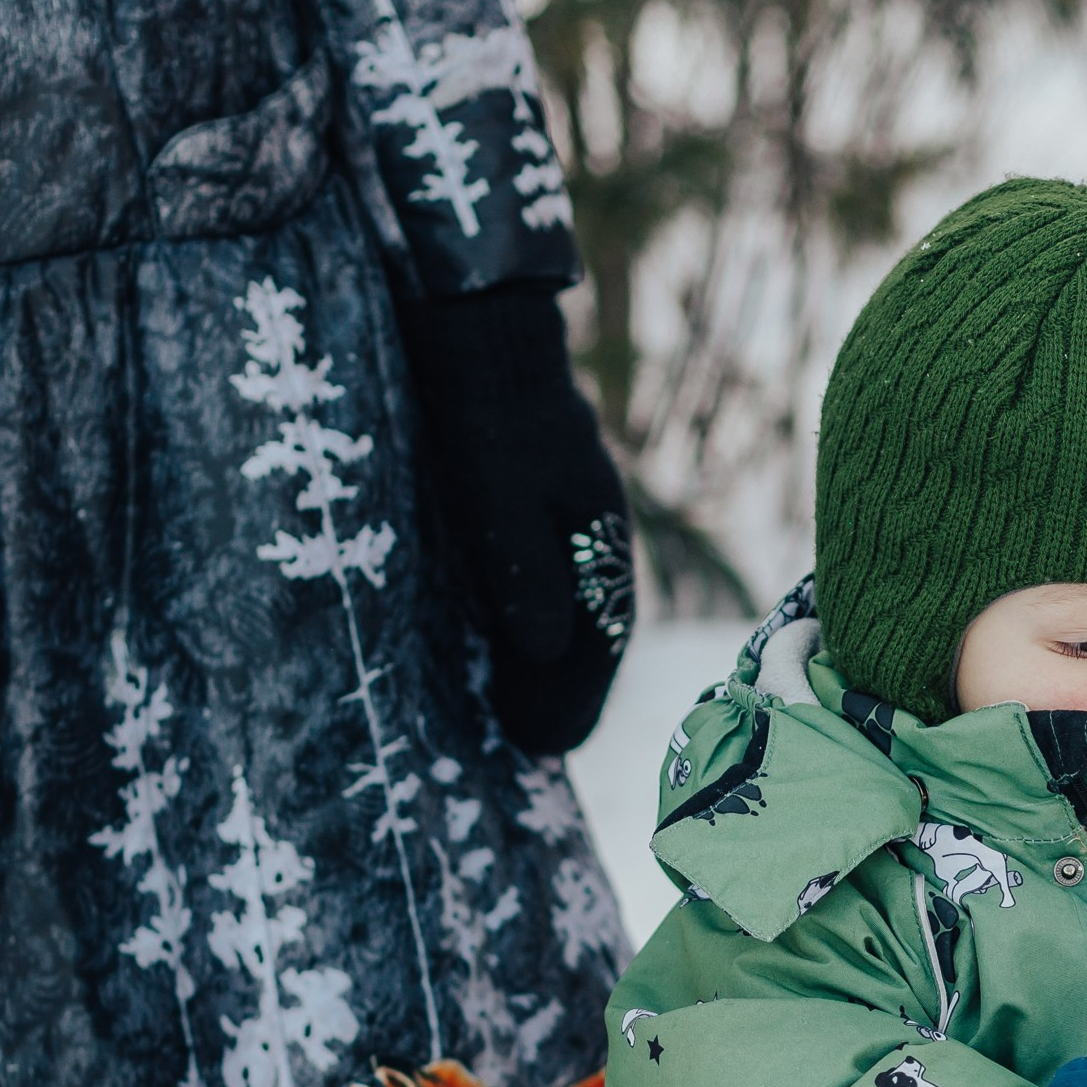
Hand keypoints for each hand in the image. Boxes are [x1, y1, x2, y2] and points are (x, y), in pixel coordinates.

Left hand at [396, 280, 634, 753]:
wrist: (486, 340)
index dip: (572, 699)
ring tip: (521, 715)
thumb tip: (544, 651)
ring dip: (553, 668)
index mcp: (599, 544)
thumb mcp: (501, 495)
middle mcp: (597, 543)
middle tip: (529, 746)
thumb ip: (524, 570)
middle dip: (565, 695)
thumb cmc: (491, 416)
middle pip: (593, 639)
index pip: (600, 642)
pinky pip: (554, 590)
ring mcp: (575, 529)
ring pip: (575, 616)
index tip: (544, 746)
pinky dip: (538, 630)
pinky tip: (513, 650)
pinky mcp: (545, 517)